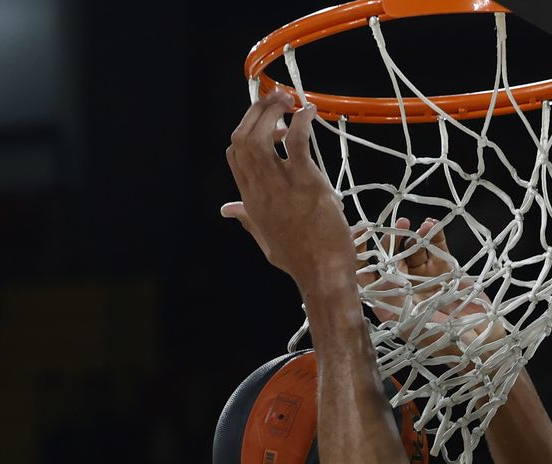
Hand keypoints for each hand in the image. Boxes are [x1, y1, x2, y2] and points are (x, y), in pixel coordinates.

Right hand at [223, 90, 356, 298]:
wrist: (323, 276)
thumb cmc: (300, 261)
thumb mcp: (266, 240)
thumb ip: (247, 219)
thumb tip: (228, 209)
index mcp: (250, 200)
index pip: (234, 153)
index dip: (247, 131)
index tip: (270, 129)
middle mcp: (259, 190)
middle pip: (243, 137)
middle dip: (257, 111)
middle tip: (277, 99)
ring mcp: (280, 185)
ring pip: (261, 134)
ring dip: (274, 109)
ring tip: (289, 101)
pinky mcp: (305, 182)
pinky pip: (296, 140)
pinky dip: (302, 121)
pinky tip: (309, 114)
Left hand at [362, 216, 504, 358]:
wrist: (478, 343)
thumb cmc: (440, 340)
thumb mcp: (407, 324)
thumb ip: (387, 302)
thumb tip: (364, 277)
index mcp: (391, 305)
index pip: (369, 277)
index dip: (364, 256)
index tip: (366, 236)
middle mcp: (406, 291)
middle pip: (392, 259)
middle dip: (394, 239)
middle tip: (402, 224)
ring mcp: (426, 280)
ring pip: (415, 250)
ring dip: (417, 236)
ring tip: (424, 226)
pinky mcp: (447, 272)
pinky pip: (437, 249)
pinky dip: (435, 236)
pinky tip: (433, 226)